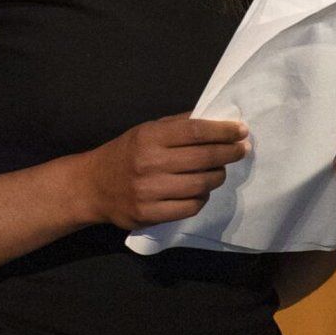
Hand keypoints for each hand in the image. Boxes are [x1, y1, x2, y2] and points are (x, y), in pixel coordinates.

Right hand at [80, 115, 251, 230]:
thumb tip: (216, 120)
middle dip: (229, 153)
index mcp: (149, 137)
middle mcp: (149, 163)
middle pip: (203, 159)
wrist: (93, 186)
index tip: (241, 130)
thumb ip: (178, 125)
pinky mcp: (150, 214)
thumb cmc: (125, 154)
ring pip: (201, 185)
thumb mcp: (146, 130)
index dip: (223, 131)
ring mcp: (149, 191)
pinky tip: (200, 191)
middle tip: (242, 150)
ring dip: (218, 177)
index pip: (195, 131)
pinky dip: (202, 198)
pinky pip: (190, 207)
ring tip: (219, 171)